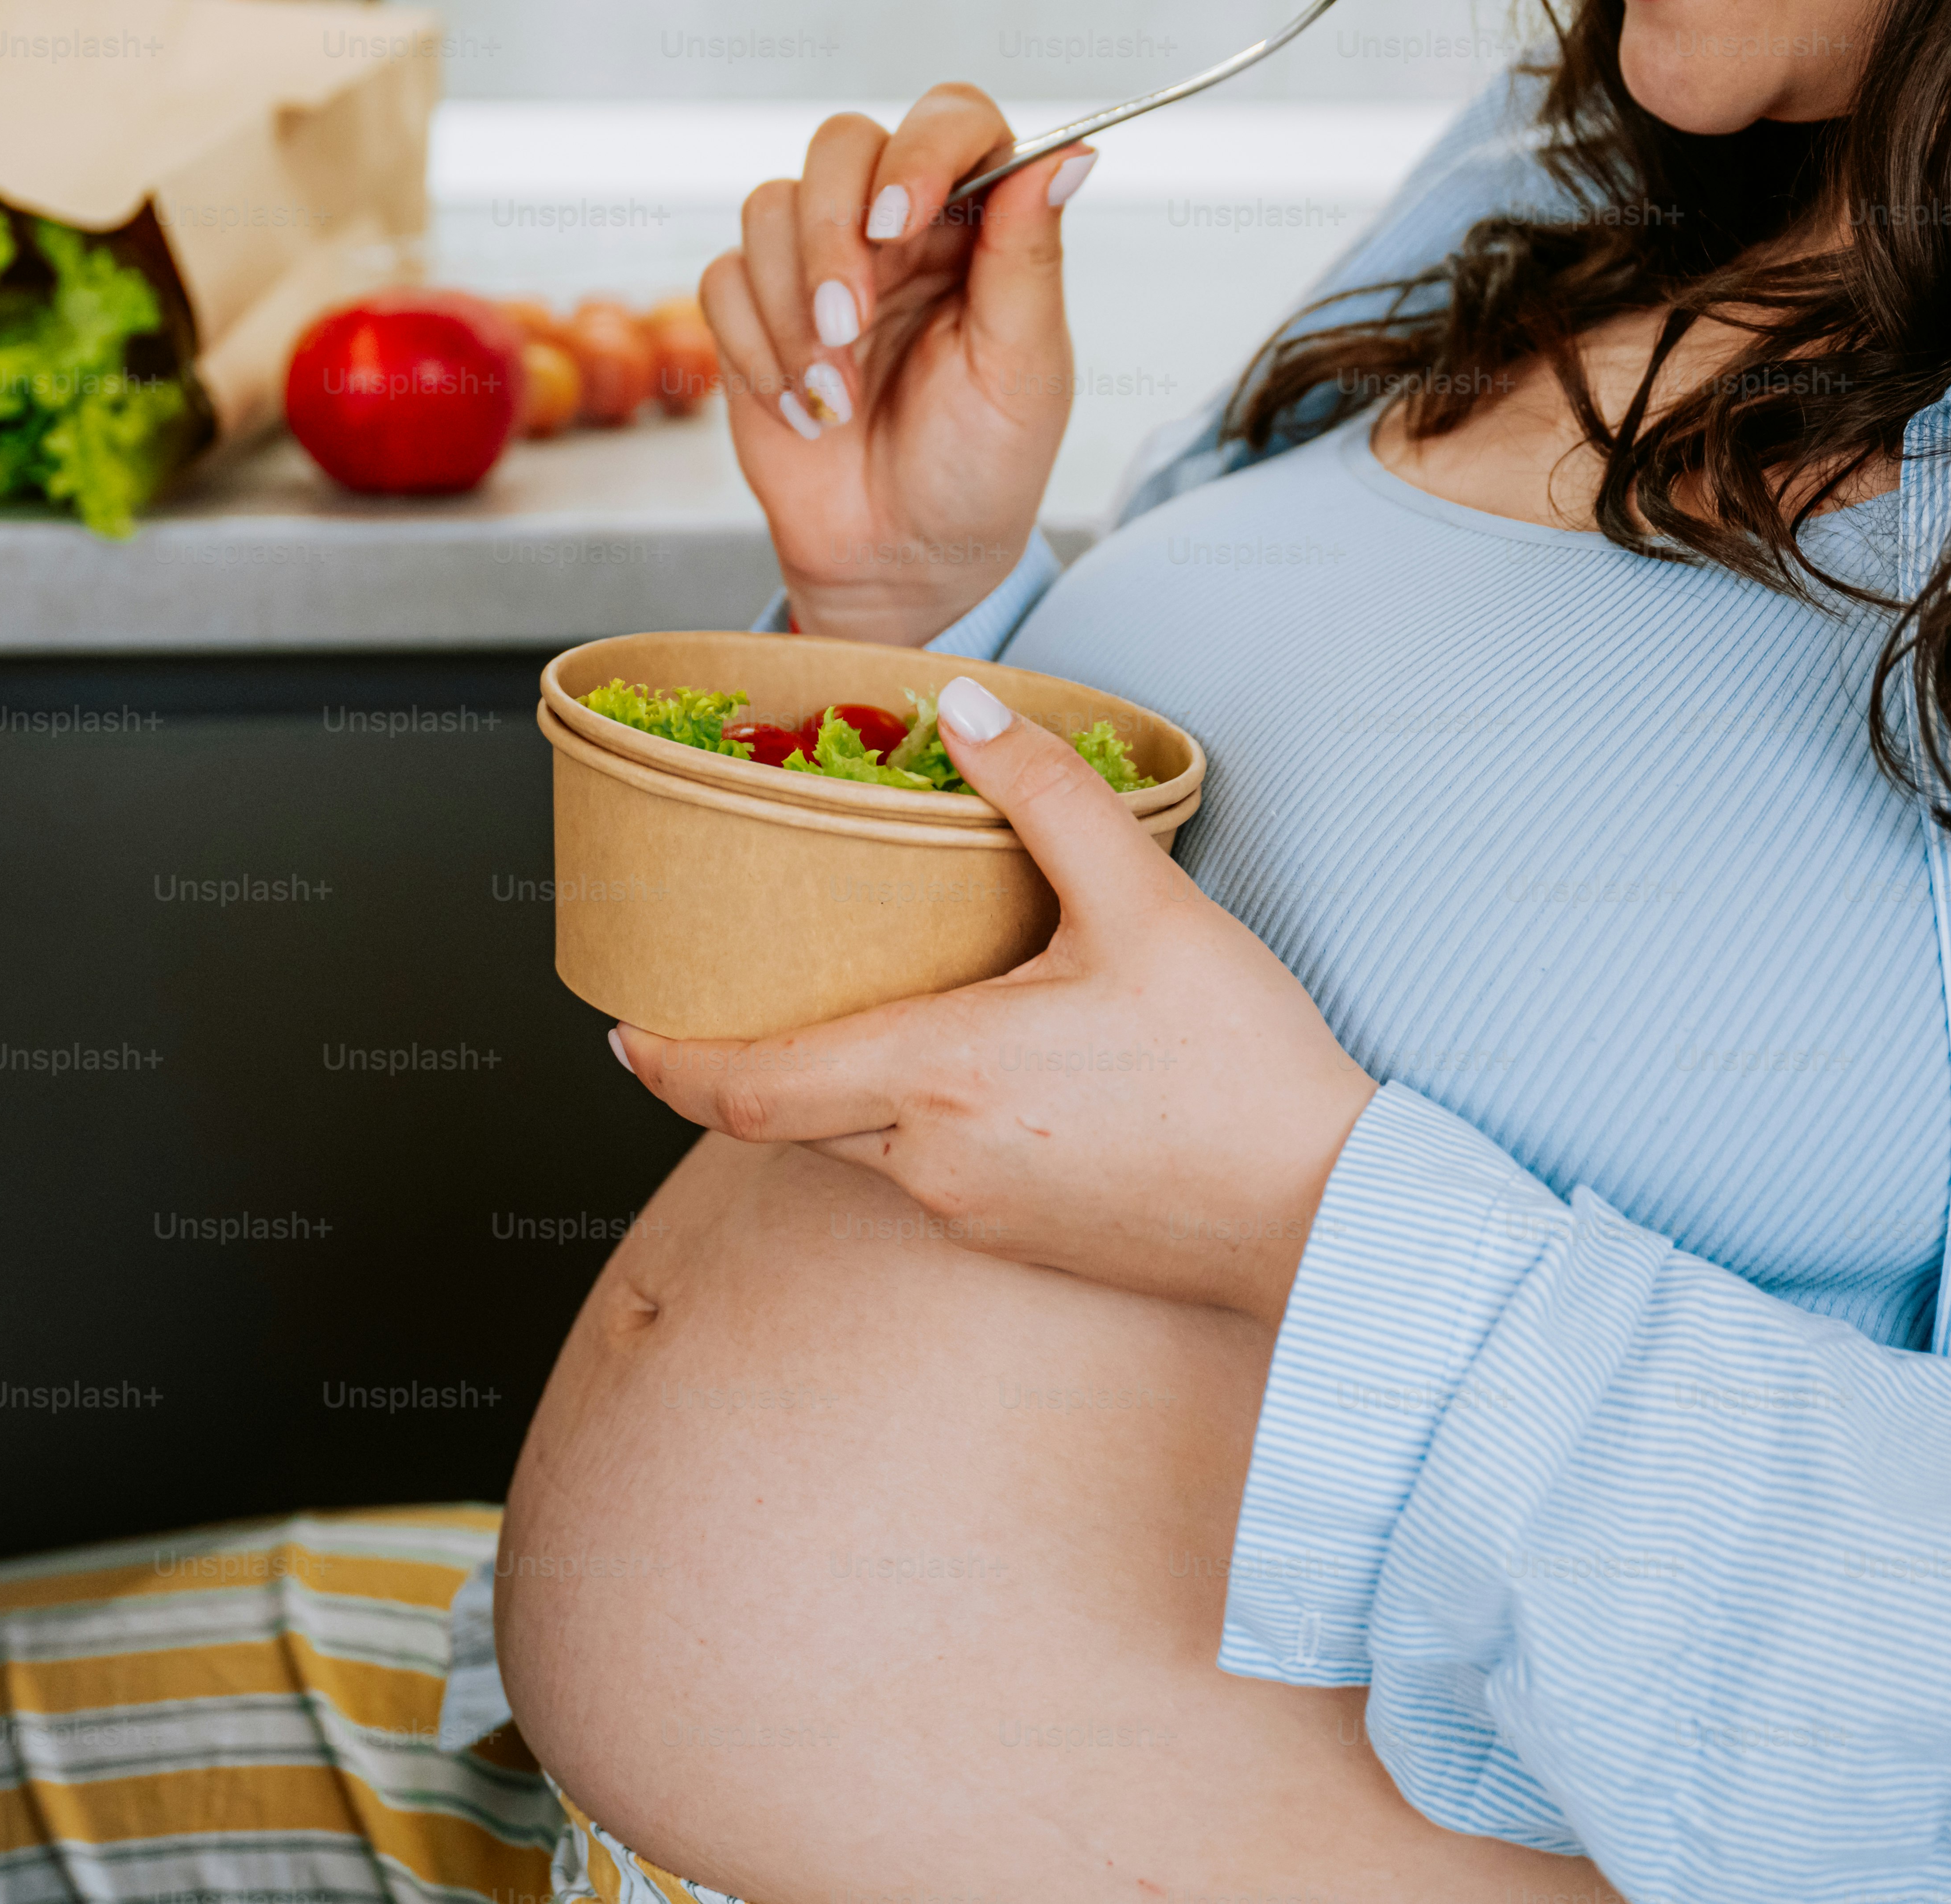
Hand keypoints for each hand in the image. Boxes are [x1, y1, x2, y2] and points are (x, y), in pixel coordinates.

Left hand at [611, 676, 1377, 1321]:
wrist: (1330, 1216)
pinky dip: (904, 1118)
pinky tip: (960, 1067)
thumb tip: (967, 709)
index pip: (745, 1089)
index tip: (620, 1030)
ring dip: (836, 1086)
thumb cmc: (1242, 1070)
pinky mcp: (1017, 1240)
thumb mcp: (1149, 907)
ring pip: (856, 1146)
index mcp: (938, 1075)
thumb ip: (1049, 800)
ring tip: (860, 1011)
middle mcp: (930, 1160)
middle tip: (724, 1001)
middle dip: (742, 1063)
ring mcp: (970, 1213)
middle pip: (787, 1117)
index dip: (664, 1064)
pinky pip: (921, 1174)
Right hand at [701, 87, 1097, 645]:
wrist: (900, 560)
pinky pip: (724, 278)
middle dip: (833, 235)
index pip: (952, 120)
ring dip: (793, 308)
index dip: (921, 149)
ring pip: (770, 205)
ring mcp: (818, 264)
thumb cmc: (979, 469)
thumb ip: (1030, 258)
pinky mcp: (754, 311)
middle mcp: (897, 228)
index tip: (901, 218)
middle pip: (840, 143)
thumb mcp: (1023, 371)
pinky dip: (756, 348)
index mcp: (977, 226)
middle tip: (851, 326)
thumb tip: (1068, 155)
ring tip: (836, 394)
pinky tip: (803, 410)